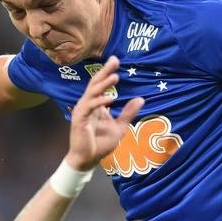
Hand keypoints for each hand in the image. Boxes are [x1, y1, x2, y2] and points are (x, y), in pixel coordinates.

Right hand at [67, 56, 143, 170]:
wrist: (87, 160)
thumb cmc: (100, 144)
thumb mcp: (119, 127)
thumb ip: (128, 113)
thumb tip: (141, 99)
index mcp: (95, 105)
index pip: (100, 84)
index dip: (107, 72)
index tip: (116, 60)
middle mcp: (87, 105)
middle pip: (95, 84)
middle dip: (105, 71)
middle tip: (114, 60)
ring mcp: (82, 111)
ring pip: (92, 93)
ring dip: (104, 84)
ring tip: (115, 76)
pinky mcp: (80, 120)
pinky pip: (90, 107)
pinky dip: (100, 102)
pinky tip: (110, 98)